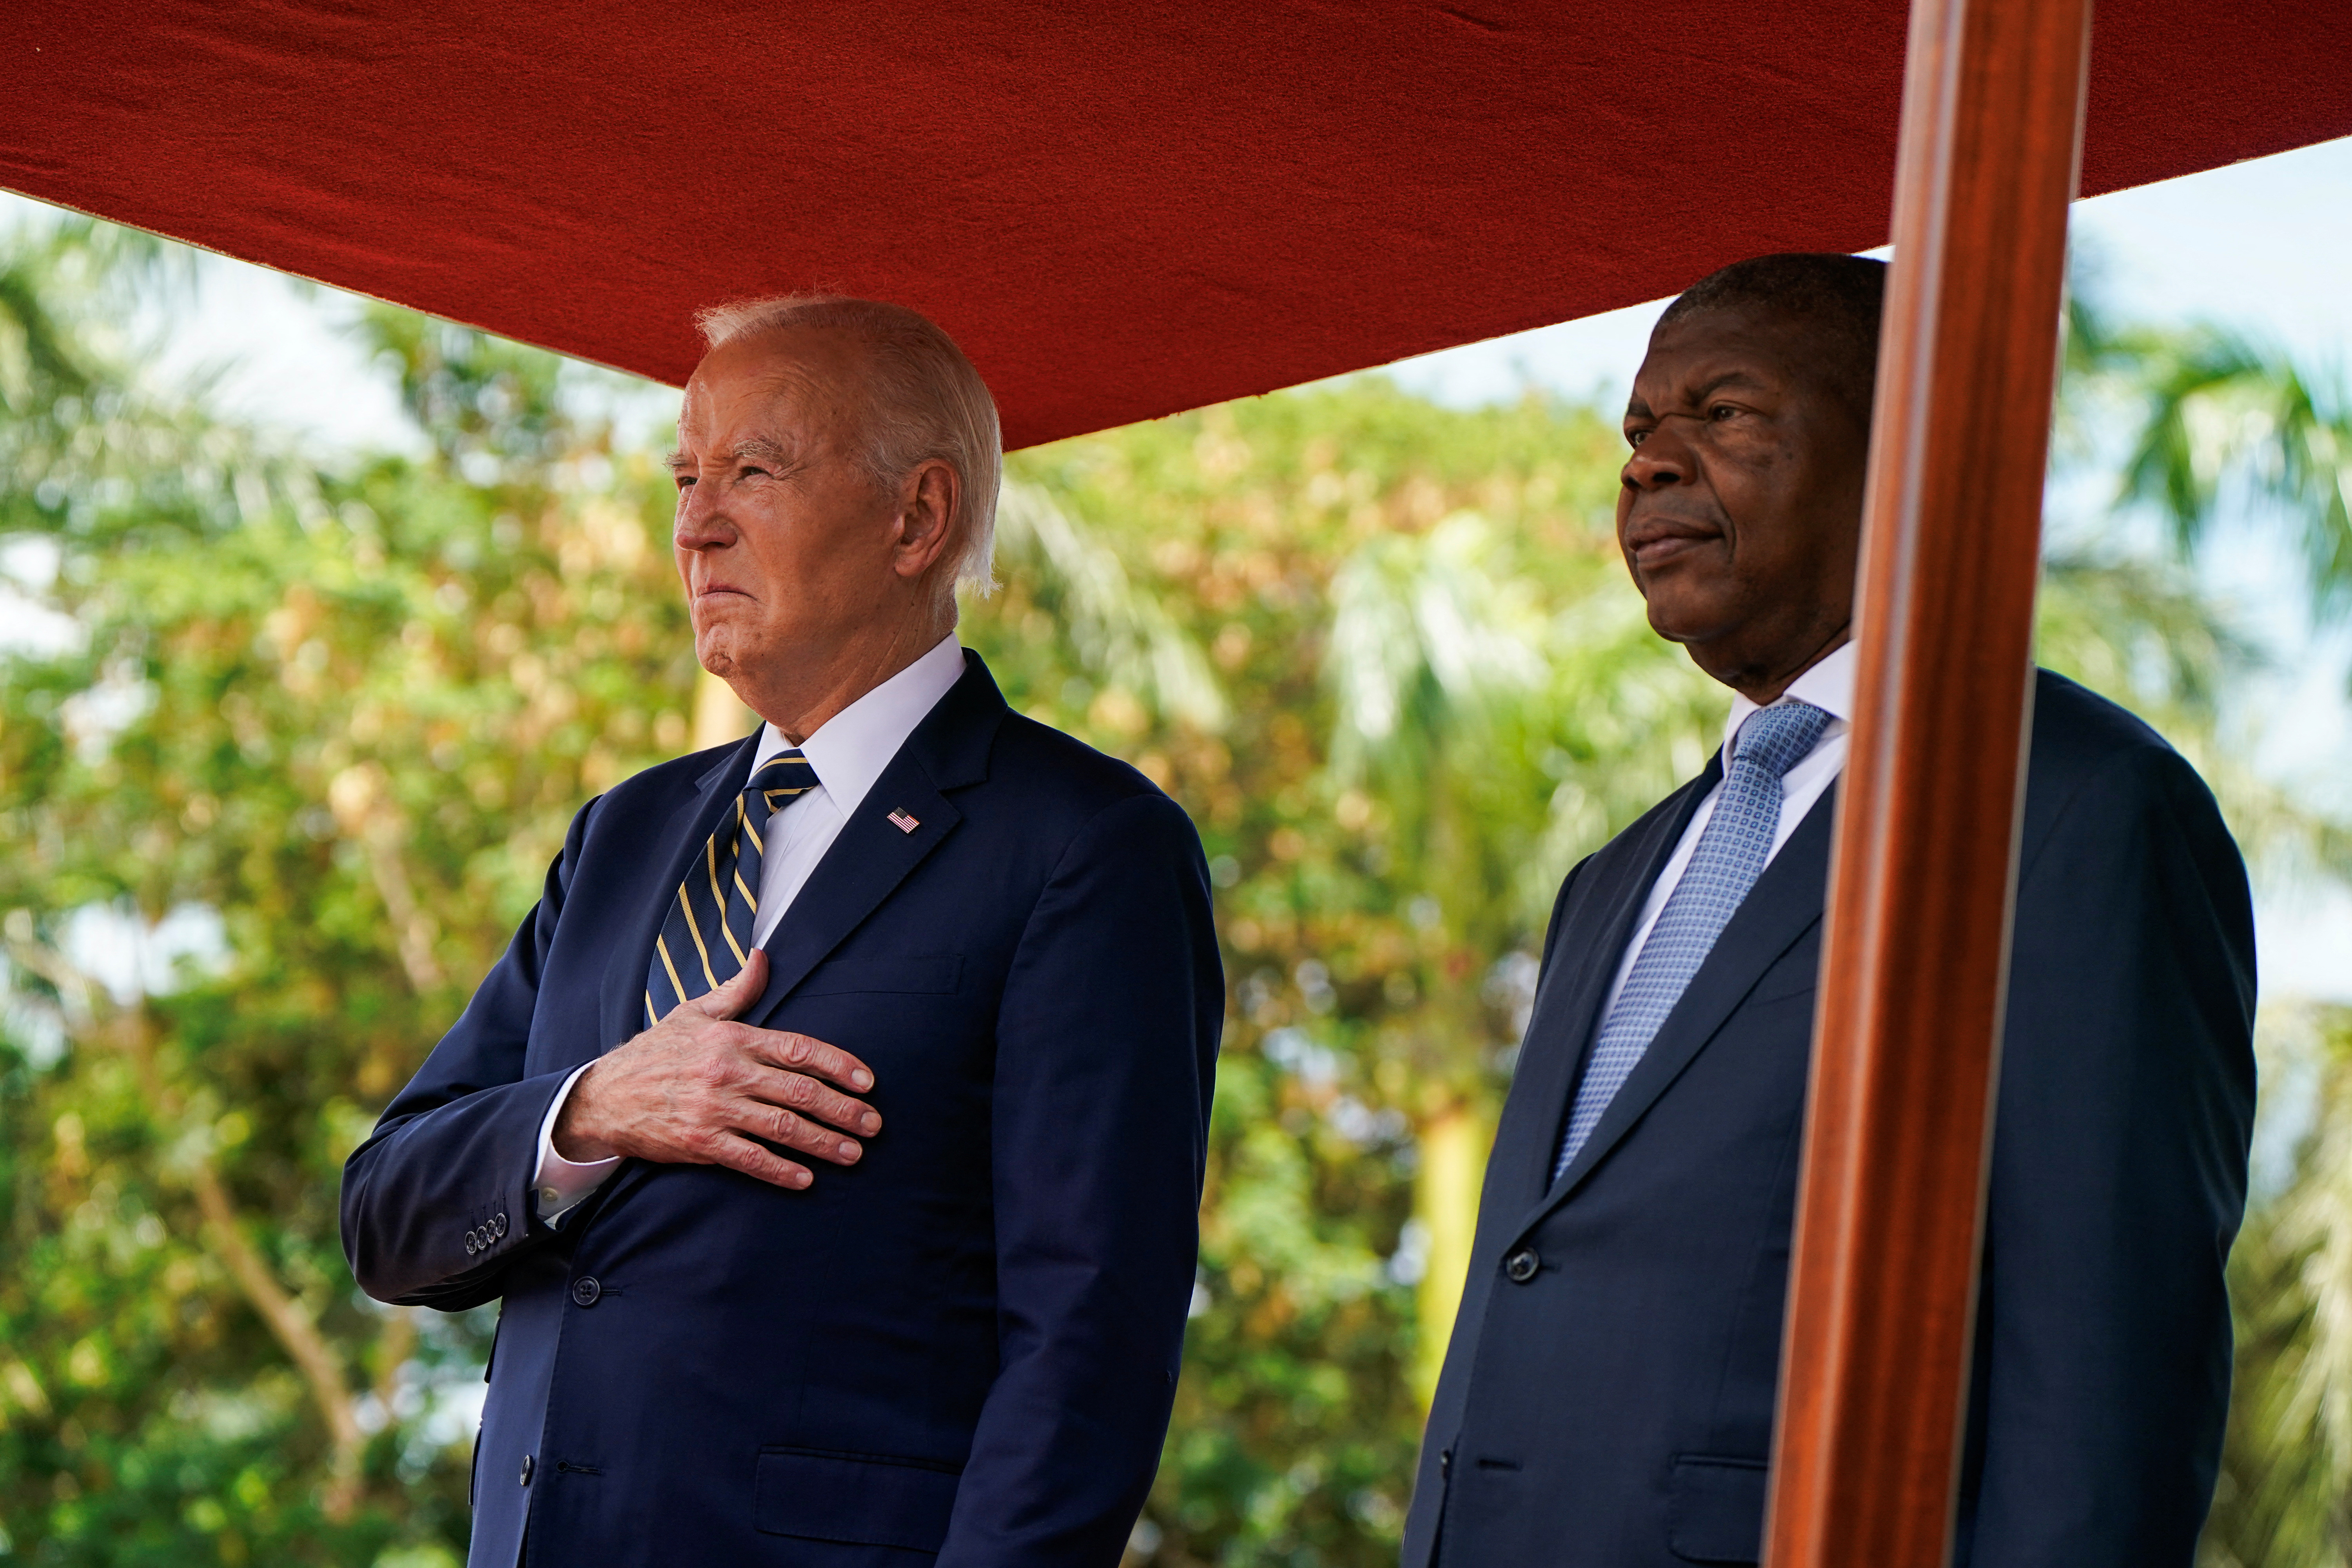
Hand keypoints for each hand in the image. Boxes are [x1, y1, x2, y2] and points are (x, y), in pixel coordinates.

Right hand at [553, 950, 880, 1189]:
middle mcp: (728, 1072)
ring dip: (823, 1142)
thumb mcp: (693, 1012)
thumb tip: (763, 958)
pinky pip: (750, 1159)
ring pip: (782, 1128)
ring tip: (854, 1153)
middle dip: (843, 1110)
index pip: (799, 1049)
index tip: (869, 1082)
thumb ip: (737, 991)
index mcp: (733, 1038)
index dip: (839, 1065)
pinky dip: (781, 1171)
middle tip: (874, 1125)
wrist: (604, 1096)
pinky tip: (807, 1178)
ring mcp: (714, 1109)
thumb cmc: (655, 1052)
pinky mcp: (700, 1142)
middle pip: (800, 1092)